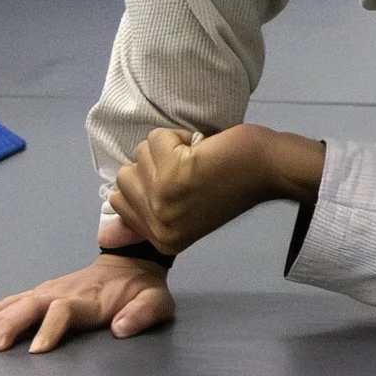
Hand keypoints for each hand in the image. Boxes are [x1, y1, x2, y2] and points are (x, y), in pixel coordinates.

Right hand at [0, 254, 173, 352]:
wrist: (132, 262)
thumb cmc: (142, 289)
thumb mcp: (156, 301)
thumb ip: (142, 314)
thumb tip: (120, 328)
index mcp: (90, 298)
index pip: (65, 310)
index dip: (51, 328)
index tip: (38, 351)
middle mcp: (65, 291)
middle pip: (33, 305)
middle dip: (11, 325)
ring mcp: (52, 288)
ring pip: (19, 302)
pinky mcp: (44, 290)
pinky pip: (15, 298)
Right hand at [109, 124, 315, 254]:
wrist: (270, 170)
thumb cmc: (230, 186)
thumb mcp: (183, 214)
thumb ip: (143, 223)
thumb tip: (105, 235)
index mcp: (161, 241)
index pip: (119, 201)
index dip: (148, 181)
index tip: (180, 185)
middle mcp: (160, 226)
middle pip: (125, 176)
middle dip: (157, 163)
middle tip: (193, 171)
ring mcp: (165, 200)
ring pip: (140, 153)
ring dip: (170, 147)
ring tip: (199, 161)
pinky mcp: (175, 172)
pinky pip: (157, 137)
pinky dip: (181, 135)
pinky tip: (204, 149)